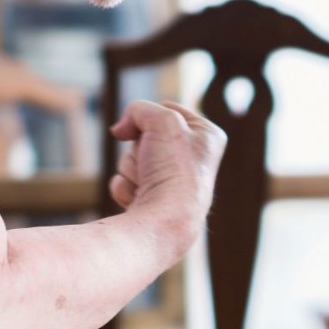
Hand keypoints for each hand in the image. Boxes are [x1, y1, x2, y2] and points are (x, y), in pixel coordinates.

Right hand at [108, 100, 225, 229]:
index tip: (157, 132)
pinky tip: (141, 200)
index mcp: (208, 136)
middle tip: (153, 161)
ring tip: (149, 182)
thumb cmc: (174, 168)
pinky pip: (124, 182)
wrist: (166, 219)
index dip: (152, 117)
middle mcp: (193, 160)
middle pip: (144, 136)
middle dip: (140, 147)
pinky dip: (125, 188)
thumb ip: (139, 109)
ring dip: (131, 167)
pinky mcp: (152, 202)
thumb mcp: (162, 120)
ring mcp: (172, 183)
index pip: (167, 110)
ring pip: (131, 158)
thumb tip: (120, 131)